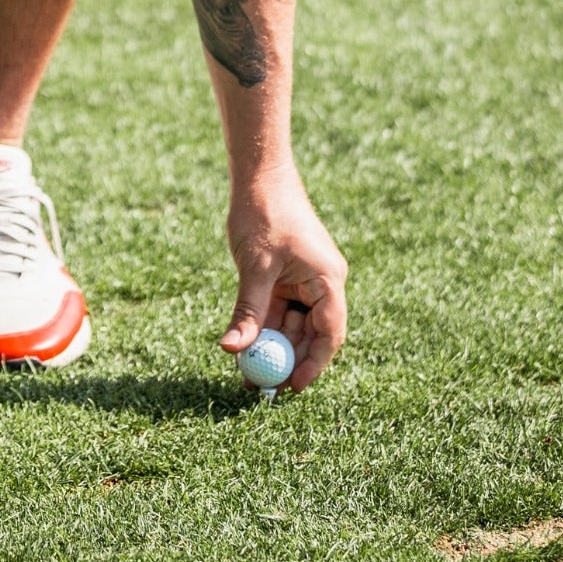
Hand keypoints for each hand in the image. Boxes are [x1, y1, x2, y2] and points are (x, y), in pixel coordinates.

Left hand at [222, 170, 346, 391]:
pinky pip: (282, 309)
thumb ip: (248, 311)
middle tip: (262, 387)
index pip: (329, 333)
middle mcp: (323, 282)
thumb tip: (232, 350)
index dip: (313, 364)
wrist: (259, 172)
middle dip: (288, 359)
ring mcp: (306, 278)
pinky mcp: (289, 274)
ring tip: (247, 372)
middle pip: (312, 333)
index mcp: (327, 279)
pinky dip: (266, 326)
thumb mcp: (255, 267)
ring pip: (294, 323)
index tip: (291, 388)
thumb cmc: (263, 212)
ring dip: (273, 345)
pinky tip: (245, 344)